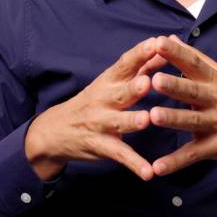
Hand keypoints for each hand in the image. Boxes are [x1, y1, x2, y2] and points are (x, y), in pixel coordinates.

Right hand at [25, 38, 167, 180]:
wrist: (56, 130)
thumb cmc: (93, 101)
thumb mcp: (111, 81)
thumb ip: (139, 66)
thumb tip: (161, 46)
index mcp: (108, 81)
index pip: (124, 64)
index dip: (139, 54)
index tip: (156, 43)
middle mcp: (103, 100)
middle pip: (120, 92)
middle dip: (133, 87)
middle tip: (147, 82)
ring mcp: (100, 123)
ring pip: (118, 122)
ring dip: (131, 121)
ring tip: (146, 121)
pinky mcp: (101, 146)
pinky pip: (120, 155)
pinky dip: (134, 164)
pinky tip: (149, 173)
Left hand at [148, 35, 216, 176]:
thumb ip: (195, 58)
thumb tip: (170, 38)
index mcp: (216, 81)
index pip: (195, 64)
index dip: (177, 53)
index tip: (158, 43)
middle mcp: (216, 101)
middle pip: (193, 92)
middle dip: (174, 86)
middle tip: (155, 80)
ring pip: (192, 121)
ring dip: (173, 119)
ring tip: (153, 116)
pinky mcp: (216, 148)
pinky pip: (193, 155)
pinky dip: (175, 162)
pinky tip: (157, 168)